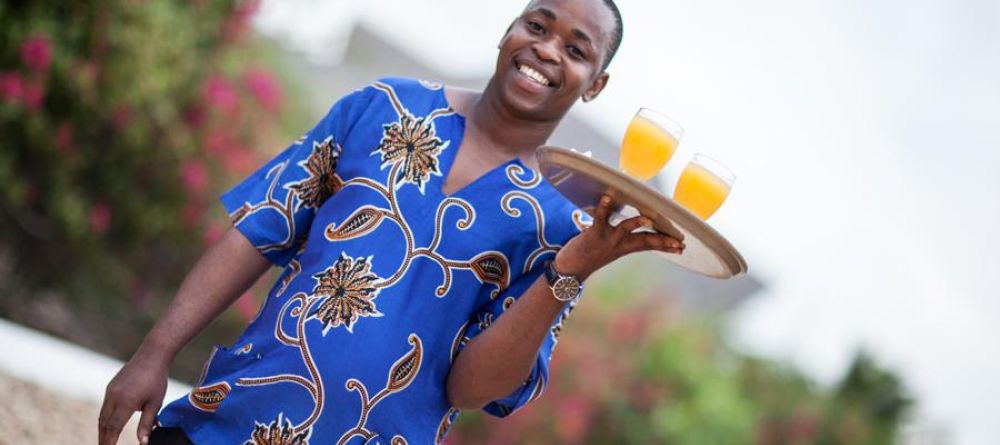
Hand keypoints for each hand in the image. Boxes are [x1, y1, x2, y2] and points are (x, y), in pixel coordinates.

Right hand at [99, 352, 168, 444]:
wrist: (152, 355)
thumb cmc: (157, 379)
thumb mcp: (155, 403)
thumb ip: (147, 423)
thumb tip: (143, 442)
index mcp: (126, 402)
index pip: (114, 427)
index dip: (110, 441)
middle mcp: (114, 396)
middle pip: (104, 423)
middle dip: (103, 438)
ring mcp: (110, 391)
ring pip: (102, 416)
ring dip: (103, 429)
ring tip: (105, 441)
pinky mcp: (110, 387)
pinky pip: (105, 406)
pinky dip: (105, 418)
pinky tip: (109, 425)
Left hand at [555, 194, 684, 279]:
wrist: (569, 270)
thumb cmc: (588, 254)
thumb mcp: (608, 247)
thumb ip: (619, 235)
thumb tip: (627, 223)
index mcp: (624, 247)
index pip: (648, 245)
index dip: (665, 245)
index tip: (681, 247)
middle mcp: (618, 245)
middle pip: (644, 241)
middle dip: (662, 241)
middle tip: (679, 243)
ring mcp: (607, 240)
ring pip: (625, 229)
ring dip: (636, 223)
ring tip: (649, 219)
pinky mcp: (594, 234)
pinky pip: (600, 219)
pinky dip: (604, 208)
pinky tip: (608, 198)